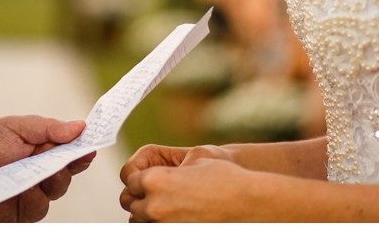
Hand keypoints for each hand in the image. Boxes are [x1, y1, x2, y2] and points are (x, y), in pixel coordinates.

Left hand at [0, 116, 94, 221]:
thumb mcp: (13, 127)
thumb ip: (46, 128)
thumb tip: (80, 126)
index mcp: (41, 148)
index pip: (69, 149)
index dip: (82, 147)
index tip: (91, 144)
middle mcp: (40, 171)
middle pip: (68, 170)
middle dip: (71, 162)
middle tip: (70, 155)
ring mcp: (32, 192)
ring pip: (57, 189)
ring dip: (55, 179)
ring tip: (47, 171)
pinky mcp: (22, 212)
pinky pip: (39, 207)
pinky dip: (36, 197)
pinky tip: (28, 188)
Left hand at [120, 150, 253, 221]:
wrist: (249, 203)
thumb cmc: (225, 178)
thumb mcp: (194, 159)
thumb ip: (165, 167)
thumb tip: (149, 176)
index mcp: (155, 180)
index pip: (128, 179)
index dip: (137, 177)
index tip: (145, 179)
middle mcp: (154, 206)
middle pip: (129, 203)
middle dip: (138, 196)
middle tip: (153, 194)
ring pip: (138, 222)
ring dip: (146, 214)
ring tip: (163, 208)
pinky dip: (159, 223)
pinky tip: (173, 217)